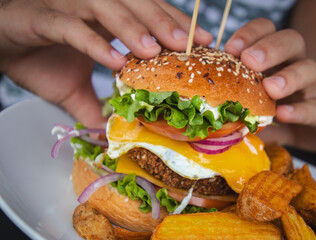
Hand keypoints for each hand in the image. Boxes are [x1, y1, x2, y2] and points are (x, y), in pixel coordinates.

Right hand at [0, 0, 211, 126]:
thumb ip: (94, 107)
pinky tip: (114, 61)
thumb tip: (110, 130)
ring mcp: (67, 9)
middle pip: (134, 6)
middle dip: (163, 22)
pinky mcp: (42, 18)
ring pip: (106, 9)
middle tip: (191, 43)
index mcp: (104, 19)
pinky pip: (72, 28)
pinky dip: (93, 43)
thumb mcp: (72, 89)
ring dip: (131, 27)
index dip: (174, 25)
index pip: (146, 16)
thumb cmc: (35, 59)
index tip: (202, 42)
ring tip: (155, 50)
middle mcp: (90, 7)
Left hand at [225, 18, 315, 152]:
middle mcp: (296, 65)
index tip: (231, 48)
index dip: (250, 34)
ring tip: (270, 88)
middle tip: (250, 61)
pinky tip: (284, 114)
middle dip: (270, 48)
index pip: (267, 31)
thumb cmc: (277, 109)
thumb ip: (233, 99)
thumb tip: (201, 106)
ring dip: (289, 77)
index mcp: (276, 57)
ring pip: (310, 69)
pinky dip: (302, 110)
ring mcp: (314, 87)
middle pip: (292, 41)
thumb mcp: (252, 100)